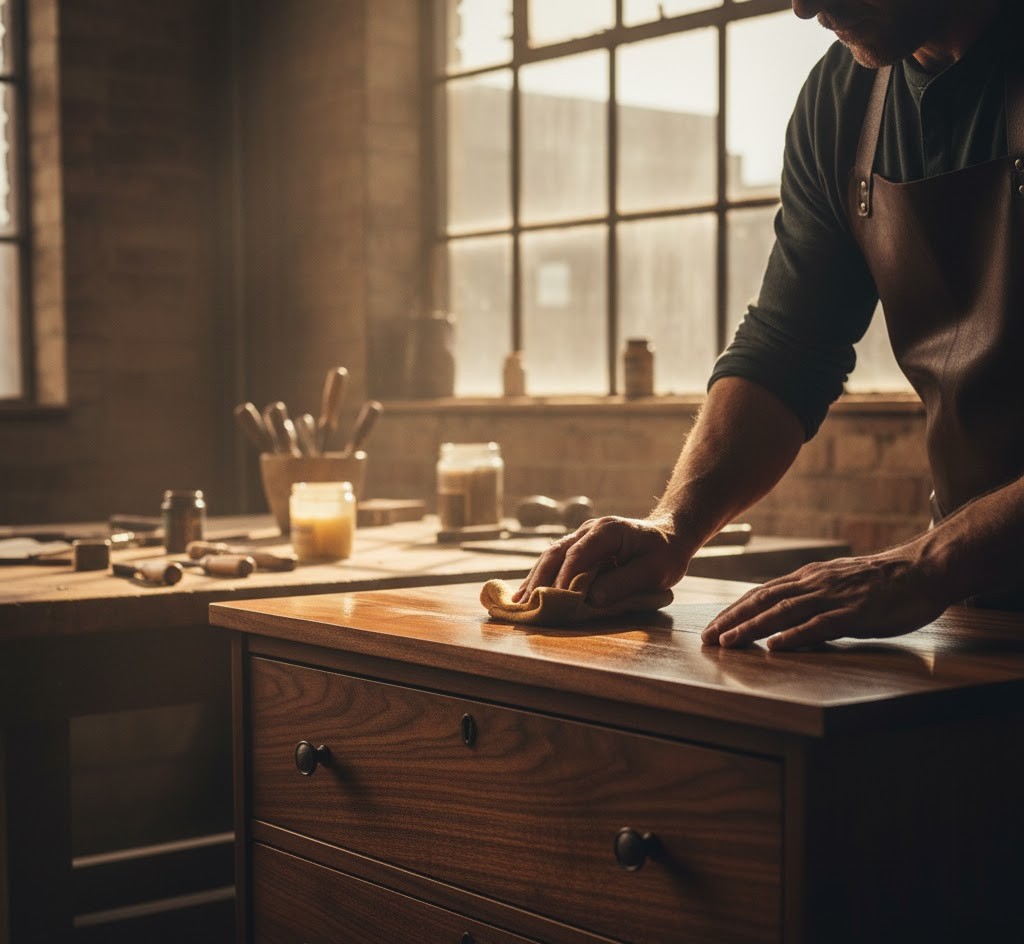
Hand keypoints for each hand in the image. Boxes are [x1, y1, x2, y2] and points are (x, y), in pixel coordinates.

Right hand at [512, 514, 693, 604]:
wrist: (670, 535)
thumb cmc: (666, 554)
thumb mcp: (654, 571)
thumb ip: (624, 583)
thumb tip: (592, 599)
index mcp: (607, 531)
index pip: (577, 554)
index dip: (564, 578)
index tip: (554, 601)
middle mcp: (589, 530)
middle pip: (556, 553)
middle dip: (539, 580)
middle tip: (525, 605)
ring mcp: (582, 537)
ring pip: (551, 557)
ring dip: (534, 580)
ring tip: (518, 603)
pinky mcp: (579, 547)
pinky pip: (556, 561)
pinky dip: (541, 578)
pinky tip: (528, 593)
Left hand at [701, 547, 951, 650]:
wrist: (923, 569)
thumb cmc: (883, 581)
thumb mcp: (838, 583)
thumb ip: (811, 594)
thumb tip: (785, 613)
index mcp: (808, 577)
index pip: (761, 593)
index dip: (734, 610)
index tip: (712, 627)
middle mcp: (813, 583)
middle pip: (763, 601)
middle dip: (732, 620)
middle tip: (707, 639)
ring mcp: (833, 597)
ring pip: (783, 612)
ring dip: (752, 628)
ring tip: (729, 643)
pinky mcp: (854, 613)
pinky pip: (819, 625)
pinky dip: (795, 635)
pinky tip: (776, 647)